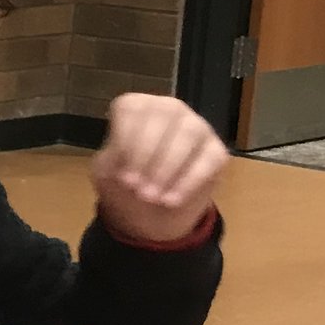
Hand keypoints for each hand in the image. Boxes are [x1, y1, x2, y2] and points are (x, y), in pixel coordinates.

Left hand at [90, 92, 226, 244]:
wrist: (151, 216)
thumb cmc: (126, 184)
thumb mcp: (108, 173)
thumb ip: (112, 160)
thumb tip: (123, 160)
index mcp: (137, 108)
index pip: (131, 109)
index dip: (125, 140)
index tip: (121, 174)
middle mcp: (169, 109)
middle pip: (163, 115)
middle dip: (147, 154)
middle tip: (137, 188)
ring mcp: (197, 126)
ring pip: (188, 133)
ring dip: (168, 167)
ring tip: (152, 197)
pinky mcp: (217, 151)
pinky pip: (209, 159)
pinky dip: (188, 182)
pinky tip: (171, 201)